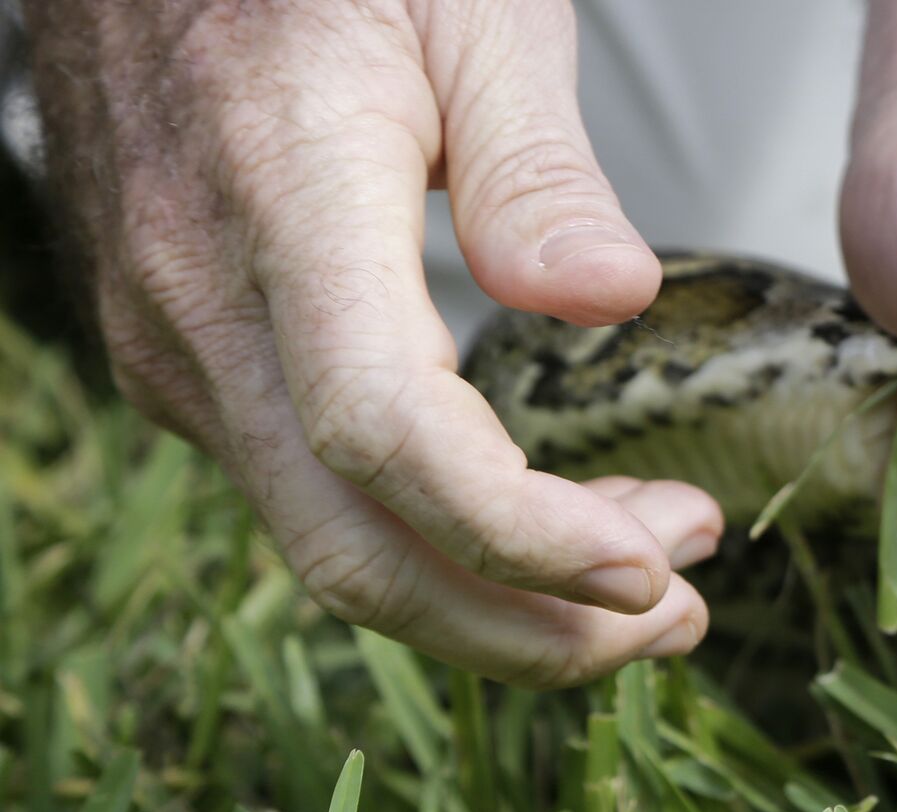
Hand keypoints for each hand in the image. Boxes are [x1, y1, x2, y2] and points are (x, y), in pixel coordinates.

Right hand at [24, 0, 718, 686]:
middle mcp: (203, 304)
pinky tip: (542, 513)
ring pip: (334, 541)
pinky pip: (312, 492)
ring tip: (649, 570)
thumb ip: (538, 167)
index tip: (646, 569)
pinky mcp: (189, 360)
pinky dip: (436, 536)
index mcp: (285, 202)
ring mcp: (178, 346)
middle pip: (356, 548)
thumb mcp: (473, 13)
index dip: (519, 532)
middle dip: (528, 626)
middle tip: (679, 618)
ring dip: (496, 591)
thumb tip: (614, 300)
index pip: (387, 432)